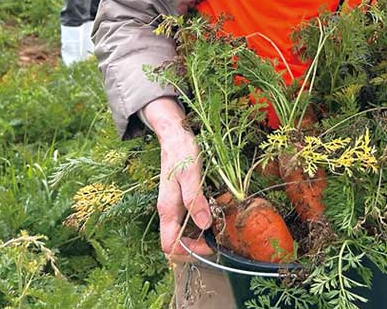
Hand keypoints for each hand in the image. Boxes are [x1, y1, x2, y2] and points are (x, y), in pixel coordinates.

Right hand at [143, 98, 213, 260]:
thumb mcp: (191, 173)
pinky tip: (214, 210)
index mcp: (168, 209)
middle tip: (216, 236)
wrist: (175, 135)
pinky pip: (189, 220)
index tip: (210, 243)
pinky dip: (201, 221)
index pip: (170, 246)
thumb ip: (195, 199)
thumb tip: (204, 225)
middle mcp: (168, 212)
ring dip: (200, 235)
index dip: (189, 251)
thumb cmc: (182, 151)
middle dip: (197, 246)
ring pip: (184, 233)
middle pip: (177, 244)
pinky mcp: (180, 200)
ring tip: (218, 223)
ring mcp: (174, 207)